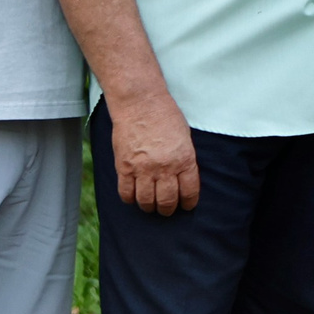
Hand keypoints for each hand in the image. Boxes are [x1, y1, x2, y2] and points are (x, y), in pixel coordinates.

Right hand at [110, 93, 200, 214]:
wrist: (140, 103)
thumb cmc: (165, 116)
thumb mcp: (185, 138)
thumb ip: (184, 160)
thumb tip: (182, 180)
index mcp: (184, 159)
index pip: (189, 192)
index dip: (188, 203)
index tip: (186, 206)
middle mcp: (164, 167)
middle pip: (167, 201)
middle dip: (168, 209)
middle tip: (167, 209)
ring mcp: (143, 169)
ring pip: (146, 201)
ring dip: (149, 207)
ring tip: (150, 205)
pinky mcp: (124, 167)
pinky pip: (126, 193)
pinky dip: (130, 199)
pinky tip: (133, 197)